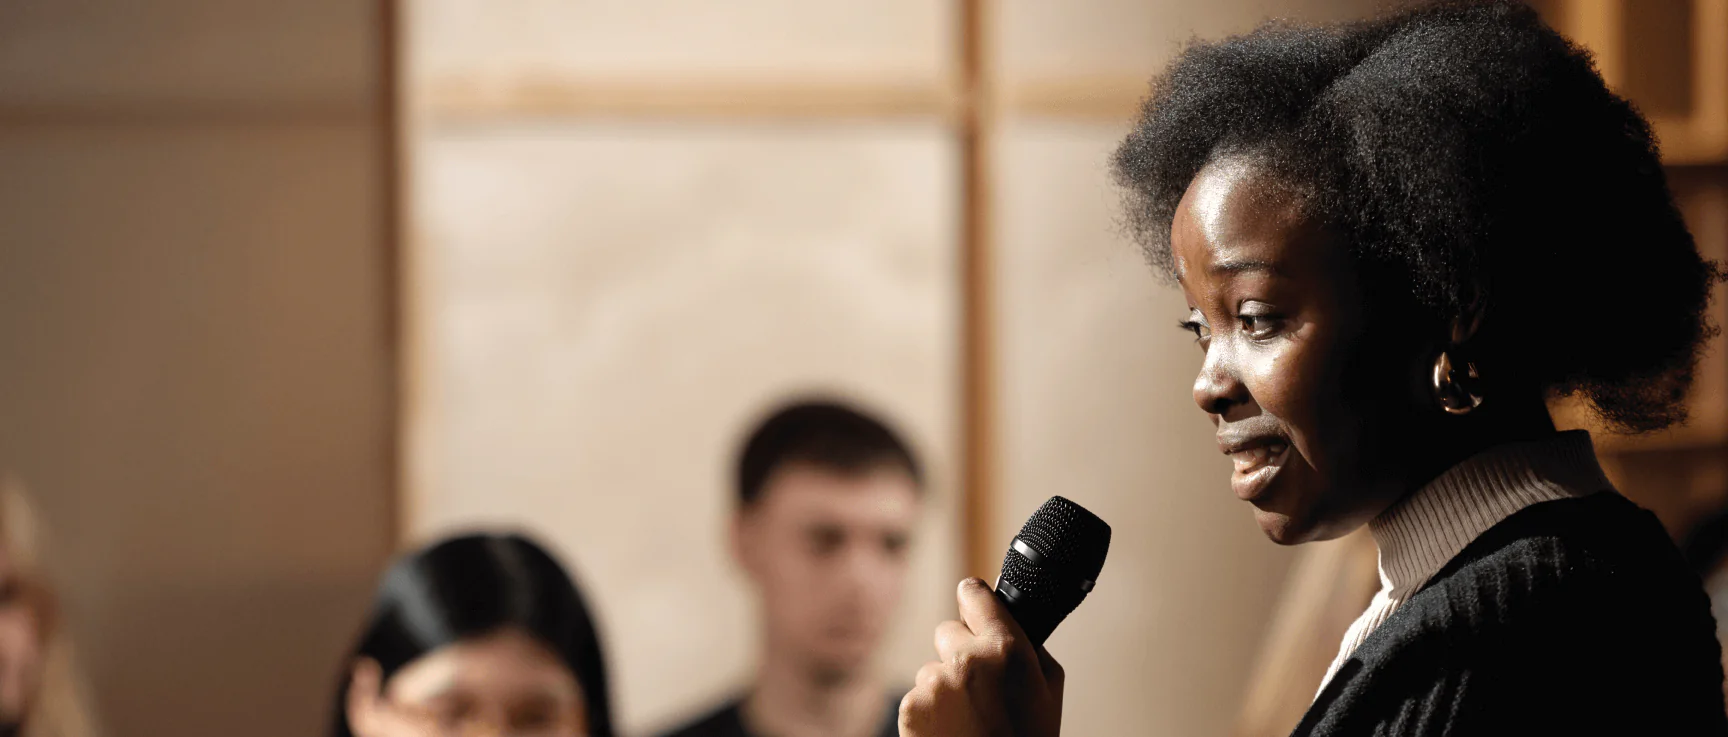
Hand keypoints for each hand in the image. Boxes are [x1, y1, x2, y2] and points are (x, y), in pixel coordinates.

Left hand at [899, 578, 1063, 736]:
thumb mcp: (1050, 690)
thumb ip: (1030, 649)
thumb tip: (1011, 624)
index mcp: (1005, 650)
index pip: (974, 594)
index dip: (975, 602)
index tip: (973, 603)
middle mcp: (966, 660)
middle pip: (948, 631)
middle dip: (961, 652)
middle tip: (979, 686)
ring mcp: (935, 683)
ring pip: (933, 667)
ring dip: (946, 685)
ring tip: (968, 718)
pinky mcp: (912, 706)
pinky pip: (918, 693)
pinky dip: (930, 710)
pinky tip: (950, 729)